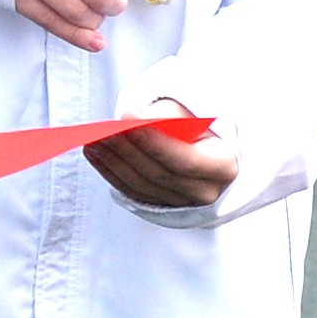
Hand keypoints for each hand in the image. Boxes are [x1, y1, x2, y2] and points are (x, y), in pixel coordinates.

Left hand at [86, 116, 239, 209]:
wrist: (203, 141)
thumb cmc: (199, 122)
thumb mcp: (193, 112)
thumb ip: (167, 114)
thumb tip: (133, 119)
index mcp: (223, 166)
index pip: (185, 160)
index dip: (155, 143)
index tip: (129, 123)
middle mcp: (206, 191)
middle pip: (159, 174)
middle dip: (128, 151)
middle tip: (103, 131)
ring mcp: (183, 203)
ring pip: (141, 186)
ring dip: (114, 161)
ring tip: (93, 140)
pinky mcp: (161, 205)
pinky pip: (132, 192)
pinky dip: (110, 172)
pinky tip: (94, 154)